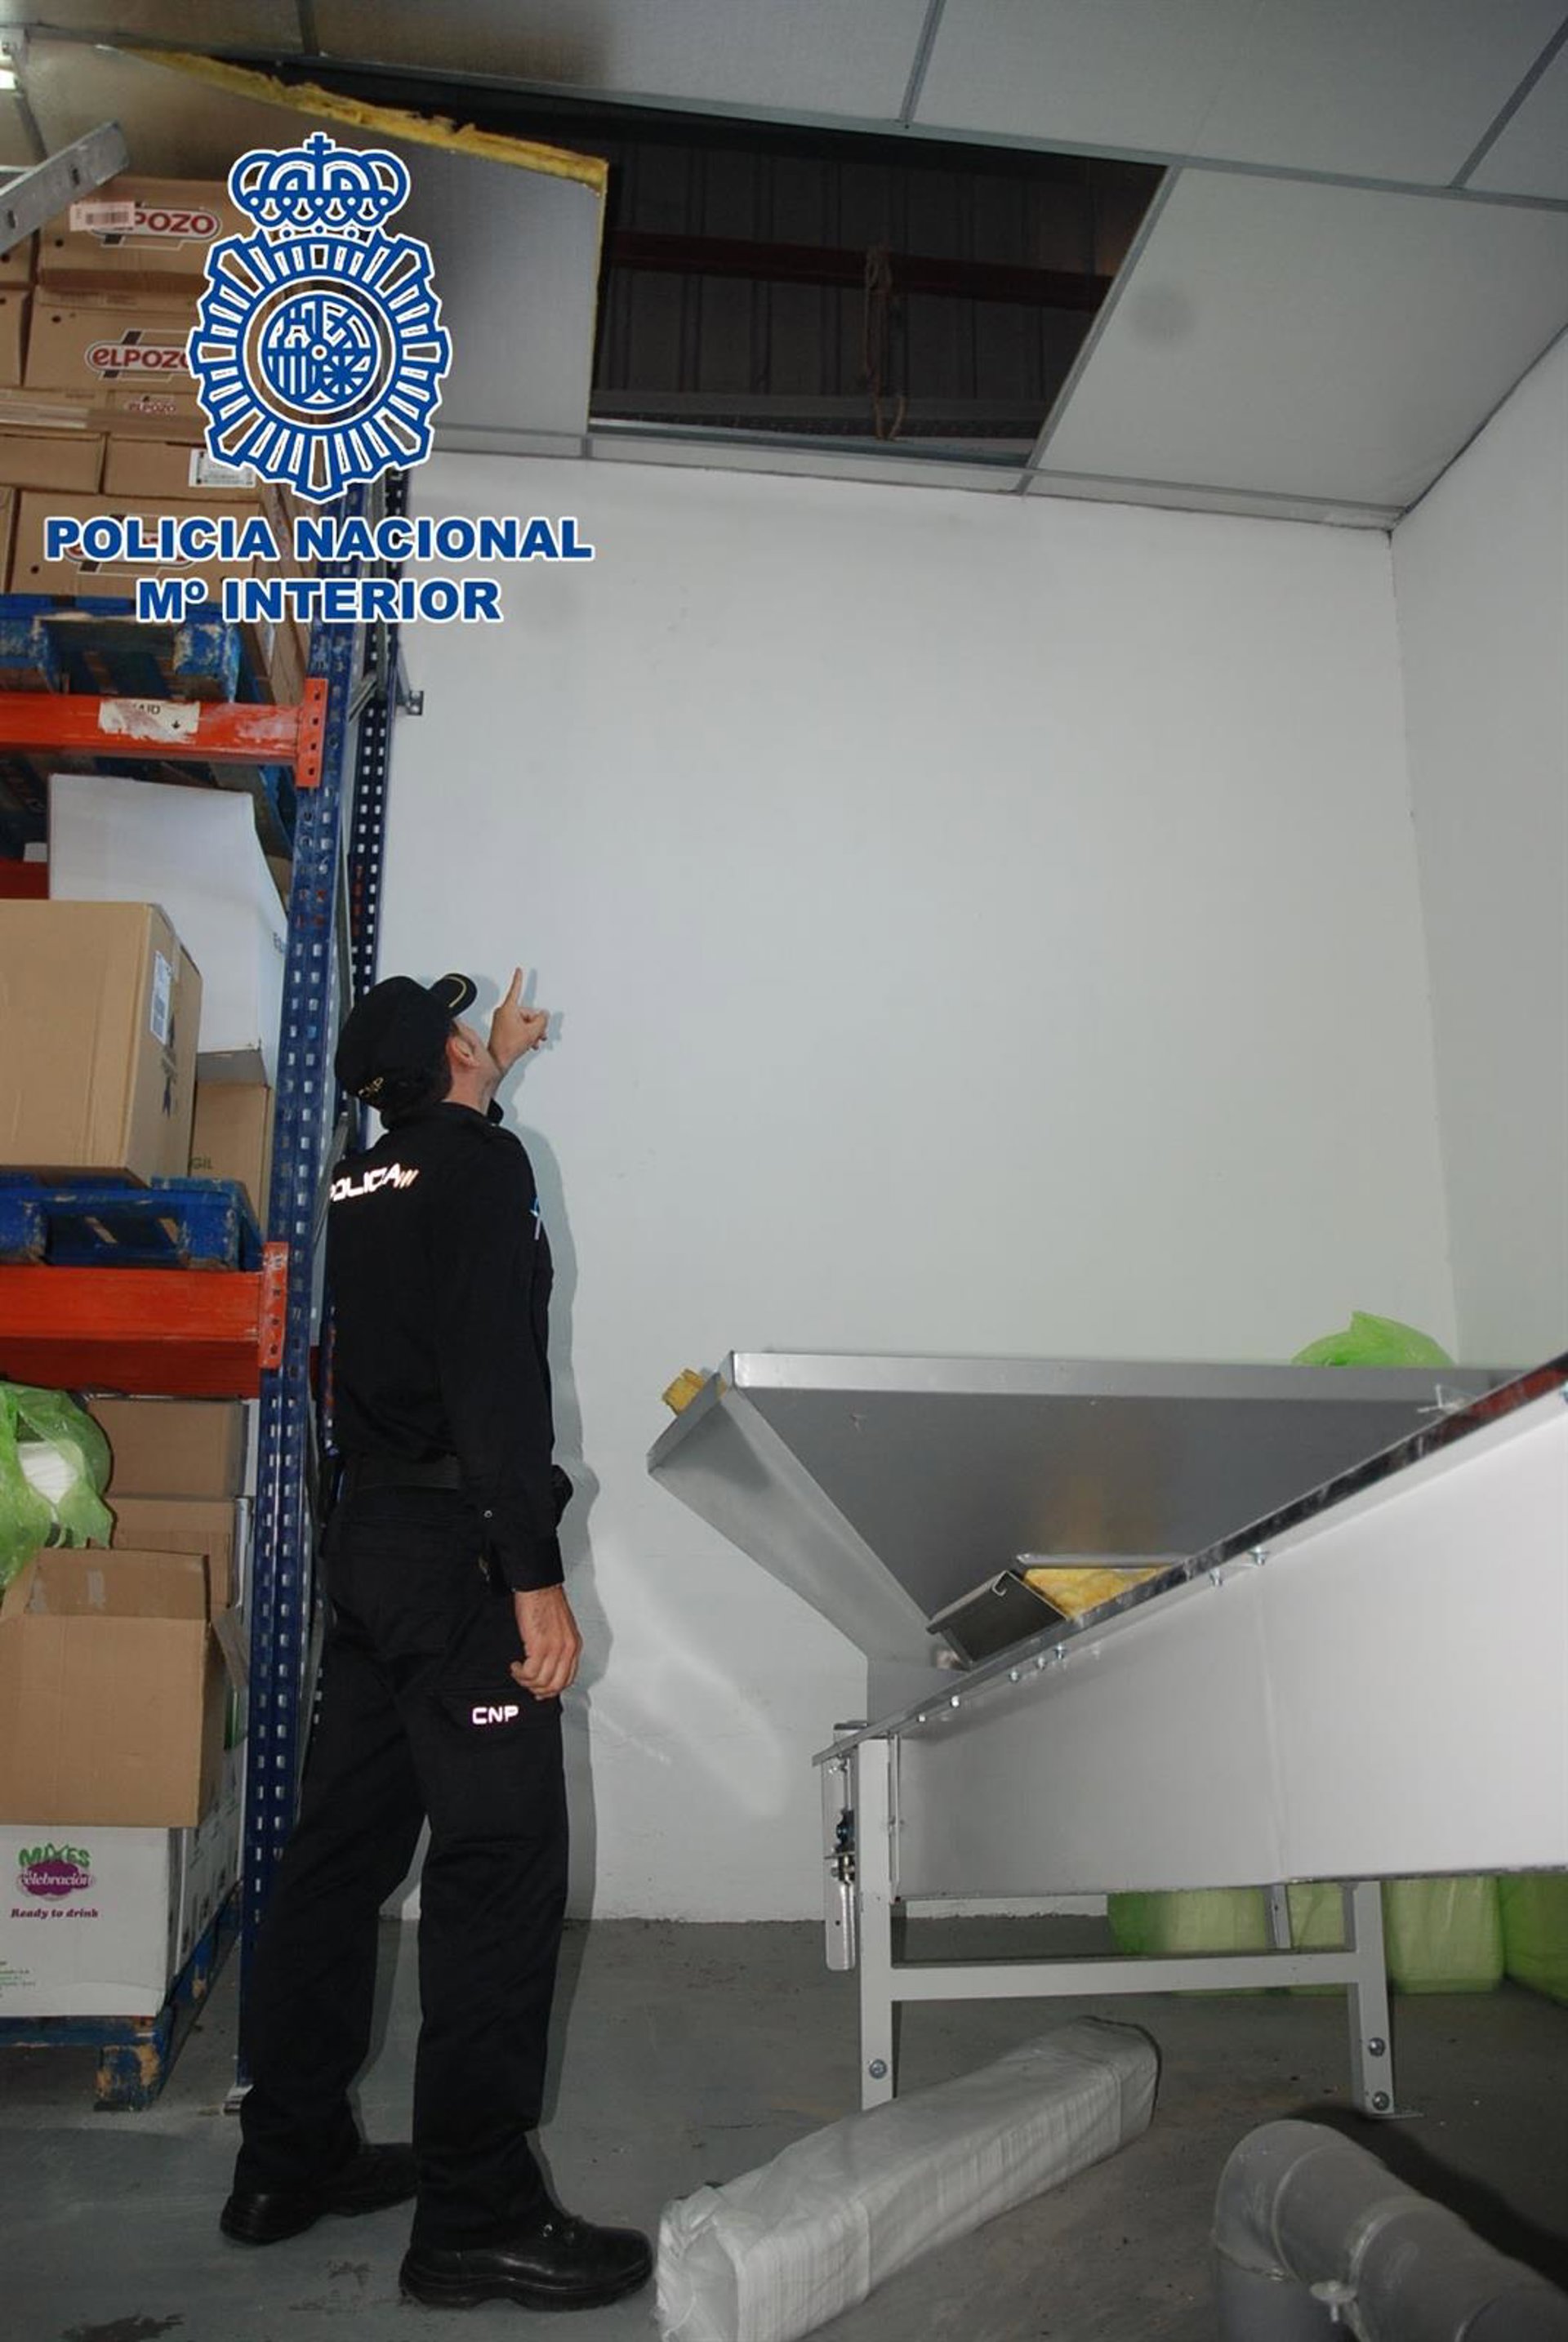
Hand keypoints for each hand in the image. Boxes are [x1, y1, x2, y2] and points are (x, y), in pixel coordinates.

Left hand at [489, 968, 548, 1071]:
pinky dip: (526, 1034)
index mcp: (509, 1008)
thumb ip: (542, 1019)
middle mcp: (503, 1012)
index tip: (519, 970)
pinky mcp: (502, 1029)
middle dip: (536, 1024)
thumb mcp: (533, 1031)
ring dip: (532, 1031)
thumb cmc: (509, 1046)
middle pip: (527, 1012)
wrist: (498, 1060)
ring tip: (535, 1041)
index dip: (519, 979)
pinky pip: (518, 1027)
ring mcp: (502, 1021)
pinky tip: (530, 1043)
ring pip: (524, 1021)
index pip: (516, 989)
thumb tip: (544, 1015)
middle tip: (539, 1034)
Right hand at [510, 1584, 581, 1699]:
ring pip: (542, 1681)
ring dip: (526, 1681)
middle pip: (556, 1685)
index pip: (568, 1678)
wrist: (539, 1587)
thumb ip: (558, 1647)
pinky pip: (530, 1673)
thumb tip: (548, 1666)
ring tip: (518, 1672)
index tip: (541, 1690)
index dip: (552, 1689)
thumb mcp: (560, 1628)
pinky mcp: (540, 1647)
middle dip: (539, 1689)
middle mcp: (567, 1649)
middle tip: (527, 1684)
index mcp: (573, 1645)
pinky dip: (520, 1673)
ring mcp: (555, 1649)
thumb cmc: (546, 1603)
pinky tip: (516, 1665)